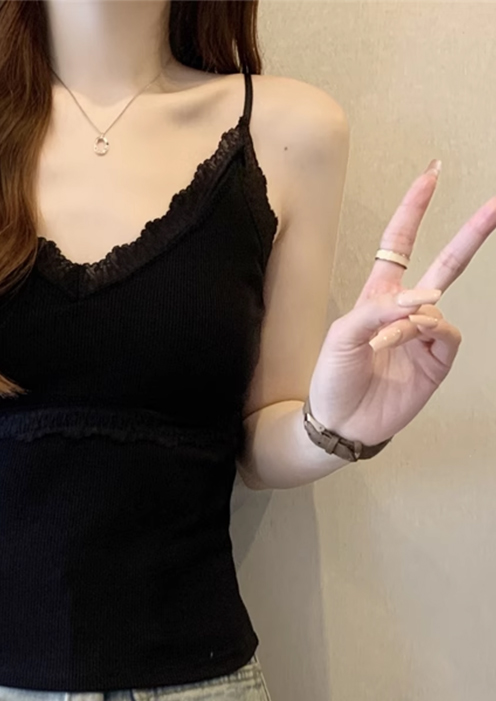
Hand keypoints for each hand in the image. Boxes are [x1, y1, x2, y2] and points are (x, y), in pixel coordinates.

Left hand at [307, 159, 495, 446]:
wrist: (339, 422)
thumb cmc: (333, 377)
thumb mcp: (340, 335)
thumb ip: (377, 310)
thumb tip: (422, 299)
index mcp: (378, 296)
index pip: (399, 244)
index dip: (414, 209)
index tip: (431, 175)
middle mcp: (405, 311)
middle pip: (446, 263)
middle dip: (471, 233)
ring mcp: (424, 336)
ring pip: (435, 306)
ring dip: (409, 319)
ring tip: (381, 343)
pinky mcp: (437, 361)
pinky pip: (444, 333)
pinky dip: (421, 333)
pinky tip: (398, 346)